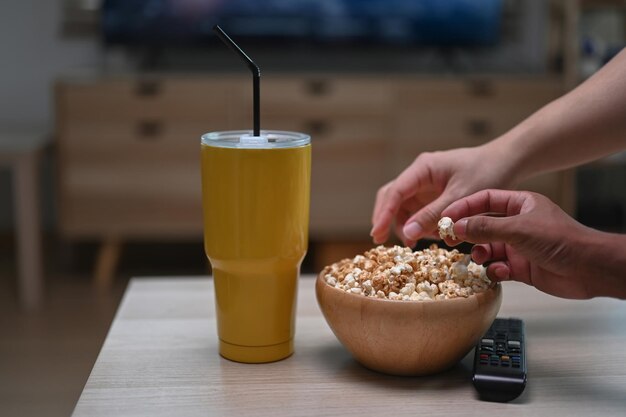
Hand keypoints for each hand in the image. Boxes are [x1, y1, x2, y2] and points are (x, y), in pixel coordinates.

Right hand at [370, 145, 513, 246]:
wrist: (508, 162)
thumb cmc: (487, 173)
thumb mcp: (460, 197)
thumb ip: (433, 216)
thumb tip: (406, 233)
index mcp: (423, 168)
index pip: (395, 192)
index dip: (384, 214)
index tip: (377, 233)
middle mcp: (419, 175)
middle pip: (392, 198)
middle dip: (387, 219)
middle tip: (380, 241)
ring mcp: (425, 186)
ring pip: (404, 208)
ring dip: (407, 225)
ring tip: (418, 240)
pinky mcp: (434, 195)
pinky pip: (420, 212)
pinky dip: (422, 226)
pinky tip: (434, 235)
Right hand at [442, 189, 602, 298]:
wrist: (589, 269)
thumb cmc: (560, 240)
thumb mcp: (518, 229)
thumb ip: (485, 228)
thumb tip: (457, 226)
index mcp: (520, 204)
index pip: (484, 200)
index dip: (464, 207)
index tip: (445, 216)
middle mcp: (518, 223)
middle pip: (483, 225)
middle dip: (468, 233)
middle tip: (450, 240)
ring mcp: (519, 246)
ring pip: (488, 248)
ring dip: (481, 254)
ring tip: (480, 258)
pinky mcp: (521, 267)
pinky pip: (498, 267)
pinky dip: (494, 271)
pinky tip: (499, 272)